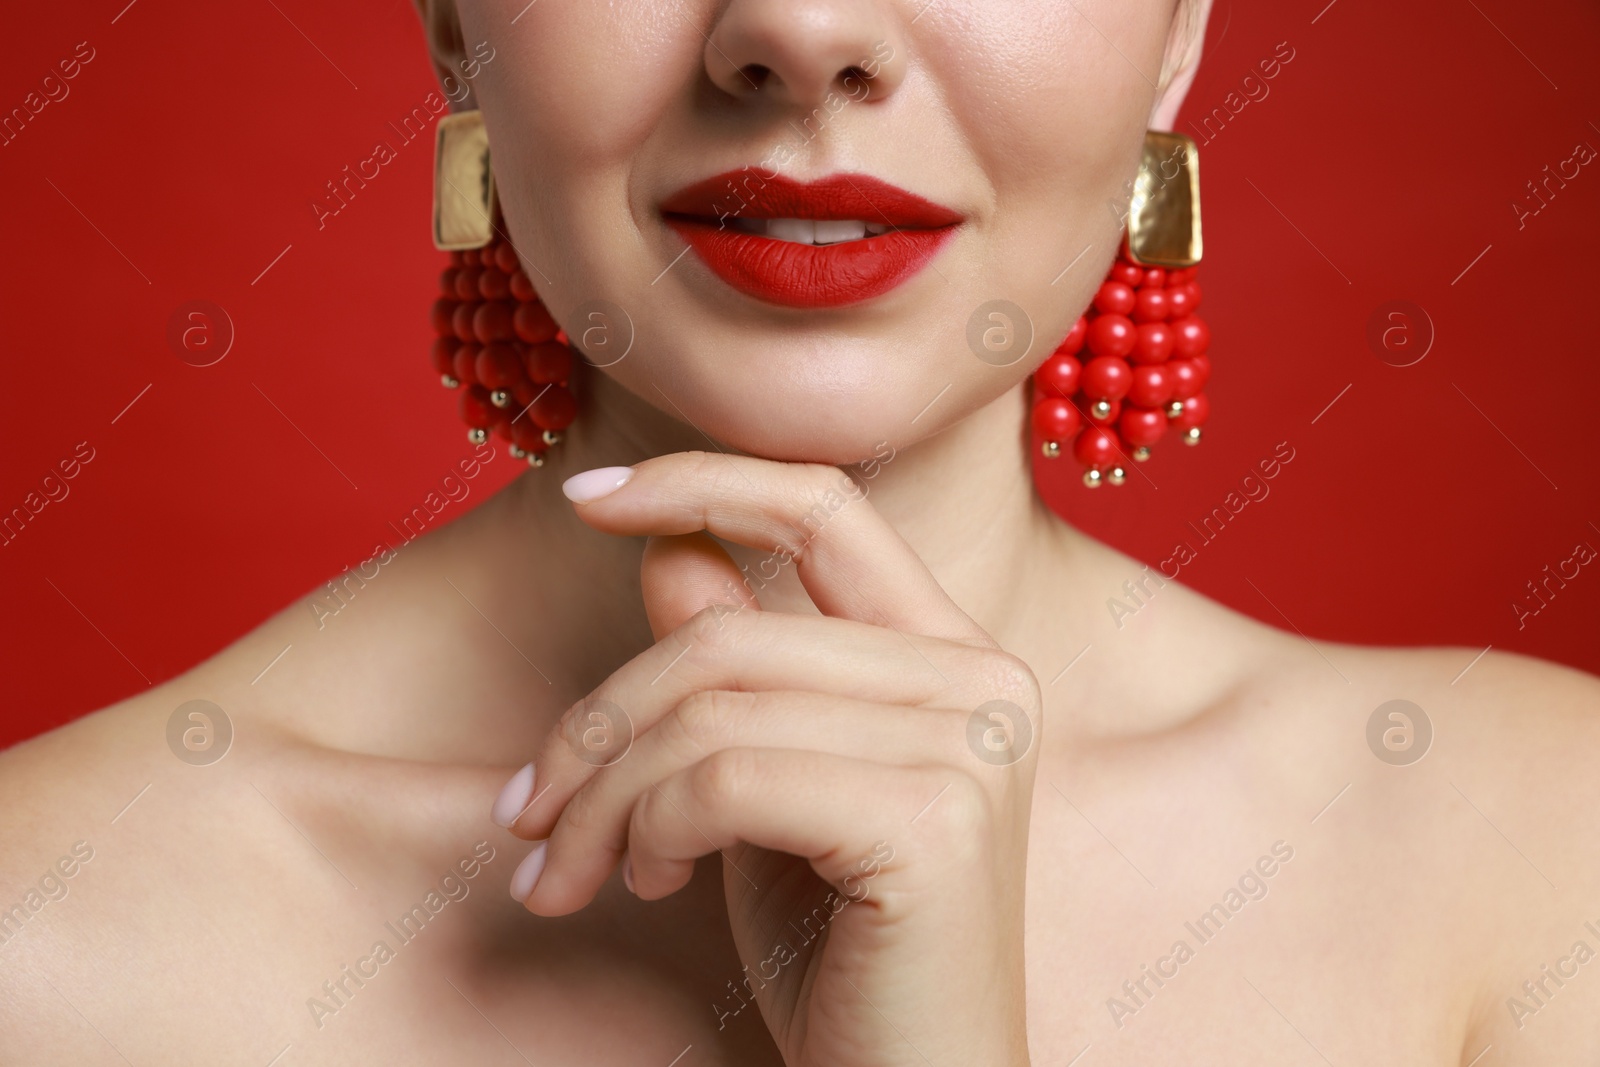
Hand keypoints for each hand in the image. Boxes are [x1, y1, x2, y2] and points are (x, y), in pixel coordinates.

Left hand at [495, 452, 1039, 1066]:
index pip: (825, 505)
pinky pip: (725, 775)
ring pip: (709, 705)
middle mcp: (981, 680)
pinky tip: (655, 884)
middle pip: (726, 632)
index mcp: (951, 655)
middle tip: (525, 813)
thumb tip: (665, 545)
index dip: (702, 481)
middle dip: (594, 721)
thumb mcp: (763, 787)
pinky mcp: (932, 819)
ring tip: (571, 869)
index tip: (583, 498)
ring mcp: (968, 744)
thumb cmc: (838, 952)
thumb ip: (734, 665)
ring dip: (602, 794)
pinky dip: (651, 827)